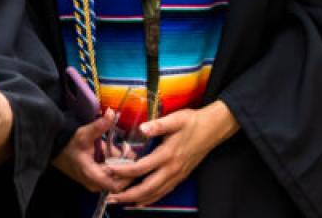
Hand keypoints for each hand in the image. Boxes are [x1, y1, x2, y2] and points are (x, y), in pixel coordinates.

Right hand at [52, 111, 125, 192]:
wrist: (54, 148)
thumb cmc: (68, 143)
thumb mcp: (84, 134)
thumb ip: (100, 126)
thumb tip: (112, 112)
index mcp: (94, 177)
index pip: (117, 185)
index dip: (128, 174)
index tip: (132, 158)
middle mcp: (95, 183)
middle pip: (118, 181)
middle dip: (126, 165)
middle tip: (129, 149)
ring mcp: (94, 182)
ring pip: (114, 176)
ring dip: (120, 163)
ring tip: (124, 147)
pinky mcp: (93, 177)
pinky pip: (109, 173)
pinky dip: (114, 162)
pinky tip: (115, 150)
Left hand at [103, 101, 237, 207]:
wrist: (212, 129)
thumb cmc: (192, 121)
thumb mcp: (176, 118)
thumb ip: (158, 125)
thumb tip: (142, 128)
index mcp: (168, 154)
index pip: (142, 167)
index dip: (124, 171)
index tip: (110, 170)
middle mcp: (171, 169)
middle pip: (147, 187)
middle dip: (127, 194)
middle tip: (111, 197)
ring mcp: (176, 175)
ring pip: (155, 194)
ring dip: (137, 200)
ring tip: (121, 202)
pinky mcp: (180, 177)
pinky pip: (163, 192)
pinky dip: (151, 199)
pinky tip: (142, 202)